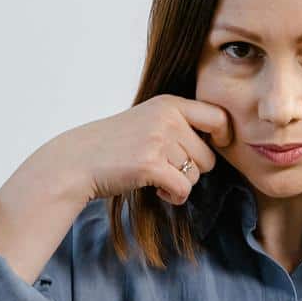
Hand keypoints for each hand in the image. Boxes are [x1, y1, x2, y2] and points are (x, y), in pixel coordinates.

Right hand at [41, 95, 234, 205]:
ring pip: (196, 175)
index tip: (215, 147)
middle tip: (166, 169)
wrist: (77, 161)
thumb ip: (179, 124)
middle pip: (209, 156)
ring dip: (179, 183)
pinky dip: (173, 196)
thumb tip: (222, 138)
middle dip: (192, 170)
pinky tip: (157, 190)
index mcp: (169, 104)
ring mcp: (159, 140)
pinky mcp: (151, 165)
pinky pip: (183, 189)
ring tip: (155, 177)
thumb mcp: (148, 120)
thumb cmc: (114, 146)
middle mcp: (167, 118)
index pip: (218, 116)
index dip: (223, 136)